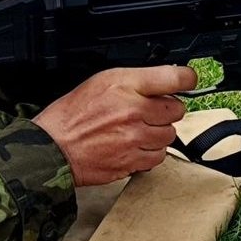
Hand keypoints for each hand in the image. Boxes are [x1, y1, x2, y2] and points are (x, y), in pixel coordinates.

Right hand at [33, 65, 196, 186]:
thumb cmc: (72, 115)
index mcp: (126, 86)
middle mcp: (134, 112)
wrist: (52, 149)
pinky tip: (134, 146)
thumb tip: (164, 82)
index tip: (188, 80)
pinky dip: (150, 153)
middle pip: (177, 110)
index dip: (187, 78)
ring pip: (169, 135)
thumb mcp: (101, 81)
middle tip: (147, 111)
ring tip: (136, 130)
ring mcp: (135, 139)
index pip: (175, 78)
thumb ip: (136, 80)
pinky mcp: (132, 162)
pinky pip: (158, 157)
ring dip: (158, 133)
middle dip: (165, 110)